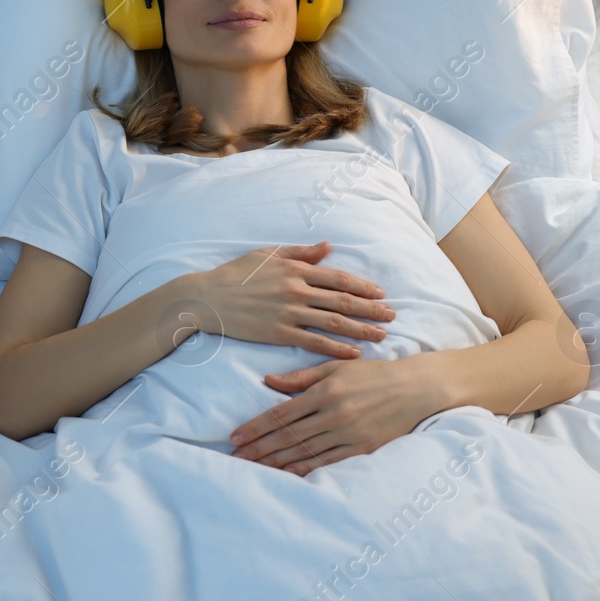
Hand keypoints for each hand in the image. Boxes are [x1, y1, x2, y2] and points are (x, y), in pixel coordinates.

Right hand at [183, 241, 394, 359]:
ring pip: (334, 323)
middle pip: (343, 301)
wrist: (206, 298)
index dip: (363, 287)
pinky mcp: (278, 333)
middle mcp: (296, 290)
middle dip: (371, 309)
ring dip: (361, 330)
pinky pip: (314, 342)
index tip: (381, 294)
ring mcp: (288, 313)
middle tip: (392, 316)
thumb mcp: (267, 255)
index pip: (338, 278)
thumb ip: (300, 252)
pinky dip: (336, 348)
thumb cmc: (235, 274)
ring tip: (381, 336)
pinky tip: (353, 353)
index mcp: (295, 269)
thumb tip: (328, 247)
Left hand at [227, 358, 440, 474]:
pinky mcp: (362, 449)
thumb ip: (301, 378)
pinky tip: (286, 474)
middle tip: (235, 458)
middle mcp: (334, 415)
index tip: (235, 436)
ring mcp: (349, 435)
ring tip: (253, 469)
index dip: (256, 427)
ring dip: (275, 462)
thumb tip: (268, 381)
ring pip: (304, 452)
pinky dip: (305, 469)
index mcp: (325, 392)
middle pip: (288, 436)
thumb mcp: (336, 367)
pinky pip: (328, 463)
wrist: (416, 389)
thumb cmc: (373, 374)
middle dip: (258, 448)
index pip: (281, 413)